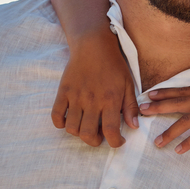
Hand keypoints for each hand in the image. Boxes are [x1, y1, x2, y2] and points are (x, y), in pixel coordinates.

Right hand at [51, 30, 138, 147]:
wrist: (93, 46)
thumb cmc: (114, 66)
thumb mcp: (128, 84)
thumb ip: (130, 106)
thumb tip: (134, 126)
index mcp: (110, 100)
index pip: (111, 131)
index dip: (115, 142)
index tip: (118, 142)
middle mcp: (92, 101)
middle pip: (88, 134)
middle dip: (95, 141)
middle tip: (100, 136)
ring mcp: (75, 97)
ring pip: (72, 128)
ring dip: (79, 134)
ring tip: (87, 127)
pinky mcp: (63, 92)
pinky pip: (56, 115)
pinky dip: (60, 123)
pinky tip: (70, 120)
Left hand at [140, 82, 189, 152]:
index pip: (184, 89)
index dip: (166, 92)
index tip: (149, 94)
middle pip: (180, 102)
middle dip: (159, 107)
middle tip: (141, 111)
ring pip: (187, 121)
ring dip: (170, 132)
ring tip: (157, 143)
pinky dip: (189, 143)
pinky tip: (179, 151)